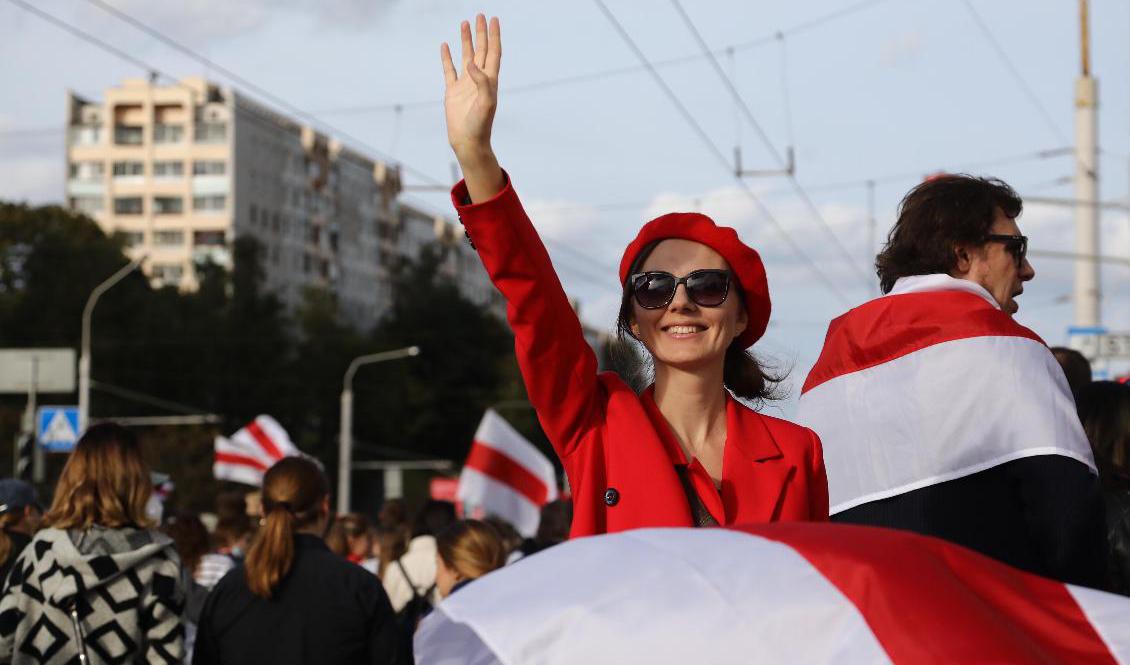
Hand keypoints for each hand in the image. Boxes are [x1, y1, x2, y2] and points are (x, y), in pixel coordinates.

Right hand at [441, 15, 500, 163]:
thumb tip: (472, 64)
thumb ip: (482, 82)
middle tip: (480, 15)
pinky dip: (447, 57)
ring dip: (466, 40)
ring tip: (464, 23)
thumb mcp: (486, 103)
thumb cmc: (480, 125)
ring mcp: (465, 84)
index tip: (494, 20)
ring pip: (466, 57)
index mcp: (490, 80)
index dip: (494, 36)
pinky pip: (449, 70)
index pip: (493, 52)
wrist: (468, 141)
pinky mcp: (452, 91)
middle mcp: (479, 79)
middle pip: (481, 50)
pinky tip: (445, 46)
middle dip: (481, 33)